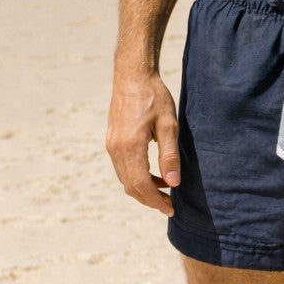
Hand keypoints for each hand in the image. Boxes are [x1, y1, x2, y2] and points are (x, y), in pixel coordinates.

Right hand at [106, 73, 180, 215]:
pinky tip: (153, 171)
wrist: (132, 75)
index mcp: (130, 146)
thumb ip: (169, 154)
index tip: (171, 208)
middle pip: (131, 186)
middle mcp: (116, 149)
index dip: (156, 201)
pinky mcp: (111, 141)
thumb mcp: (168, 123)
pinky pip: (122, 167)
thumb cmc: (154, 96)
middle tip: (169, 204)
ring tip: (165, 186)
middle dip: (150, 199)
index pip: (141, 185)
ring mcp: (111, 145)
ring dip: (143, 188)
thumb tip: (173, 183)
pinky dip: (136, 176)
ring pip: (125, 178)